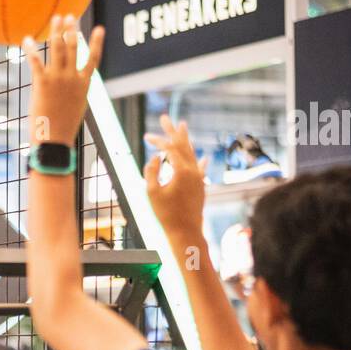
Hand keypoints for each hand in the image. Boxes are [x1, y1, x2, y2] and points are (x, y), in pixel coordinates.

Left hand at [23, 15, 105, 147]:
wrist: (54, 140)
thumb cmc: (63, 127)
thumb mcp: (75, 107)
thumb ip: (74, 92)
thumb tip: (71, 86)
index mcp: (84, 84)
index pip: (93, 59)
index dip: (96, 43)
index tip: (100, 29)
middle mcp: (73, 78)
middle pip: (74, 48)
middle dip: (72, 30)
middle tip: (69, 16)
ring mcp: (58, 79)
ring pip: (59, 49)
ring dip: (57, 32)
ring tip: (56, 19)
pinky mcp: (43, 83)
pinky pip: (37, 62)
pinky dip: (32, 49)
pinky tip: (27, 39)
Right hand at [144, 114, 206, 239]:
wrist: (185, 232)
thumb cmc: (166, 214)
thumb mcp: (152, 192)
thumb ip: (151, 172)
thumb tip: (156, 157)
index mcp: (182, 170)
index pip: (169, 149)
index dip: (158, 140)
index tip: (146, 136)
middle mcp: (193, 171)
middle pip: (183, 145)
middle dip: (173, 131)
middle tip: (165, 117)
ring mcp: (199, 178)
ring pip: (192, 154)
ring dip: (186, 141)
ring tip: (183, 127)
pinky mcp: (200, 187)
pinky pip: (200, 169)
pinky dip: (200, 161)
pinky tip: (203, 156)